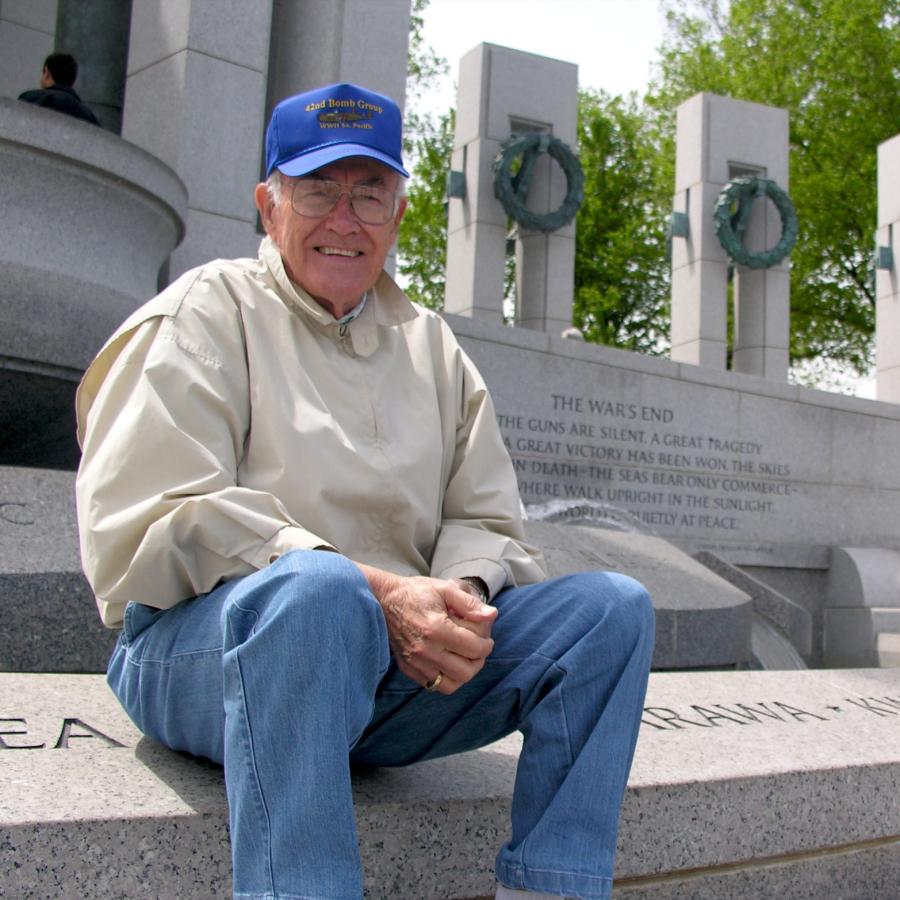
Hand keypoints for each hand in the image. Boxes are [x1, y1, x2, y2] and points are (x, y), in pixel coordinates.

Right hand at [355, 564, 497, 693]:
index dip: (487, 644)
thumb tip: (492, 615)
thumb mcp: (445, 589)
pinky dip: (447, 678)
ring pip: (452, 684)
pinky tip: (449, 662)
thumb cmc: (416, 593)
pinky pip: (434, 685)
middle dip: (479, 660)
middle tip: (478, 648)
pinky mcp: (408, 668)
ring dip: (464, 673)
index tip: (487, 637)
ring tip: (466, 657)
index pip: (474, 648)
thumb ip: (470, 603)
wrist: (384, 600)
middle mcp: (425, 650)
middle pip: (466, 671)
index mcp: (436, 628)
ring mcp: (415, 662)